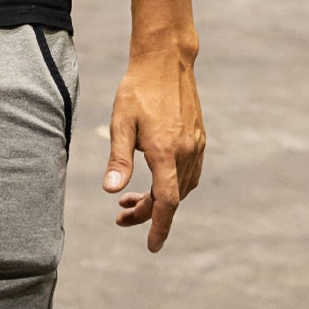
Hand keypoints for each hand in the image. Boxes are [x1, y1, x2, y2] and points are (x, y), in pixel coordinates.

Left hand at [108, 45, 203, 249]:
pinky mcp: (198, 137)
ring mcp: (196, 143)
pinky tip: (153, 180)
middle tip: (120, 217)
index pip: (166, 201)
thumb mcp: (120, 125)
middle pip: (172, 197)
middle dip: (148, 213)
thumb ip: (117, 160)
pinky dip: (172, 185)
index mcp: (165, 151)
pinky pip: (189, 172)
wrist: (166, 61)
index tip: (152, 247)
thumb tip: (110, 191)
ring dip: (158, 199)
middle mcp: (186, 150)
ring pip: (182, 186)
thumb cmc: (137, 91)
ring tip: (128, 200)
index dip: (158, 226)